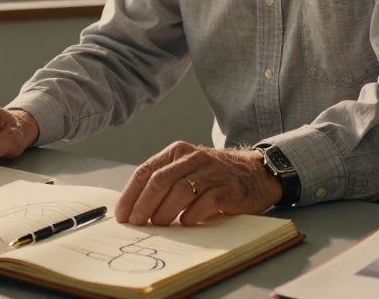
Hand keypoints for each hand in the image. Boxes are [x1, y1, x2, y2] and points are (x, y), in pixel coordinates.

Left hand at [115, 141, 282, 225]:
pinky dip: (192, 215)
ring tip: (158, 226)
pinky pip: (205, 202)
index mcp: (177, 152)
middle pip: (160, 180)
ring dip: (165, 212)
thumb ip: (164, 182)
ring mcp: (212, 172)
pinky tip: (186, 223)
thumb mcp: (187, 170)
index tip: (122, 215)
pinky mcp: (228, 188)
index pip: (146, 171)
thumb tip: (135, 210)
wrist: (255, 174)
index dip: (131, 195)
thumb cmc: (214, 177)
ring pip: (180, 191)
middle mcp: (193, 158)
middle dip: (144, 205)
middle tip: (137, 223)